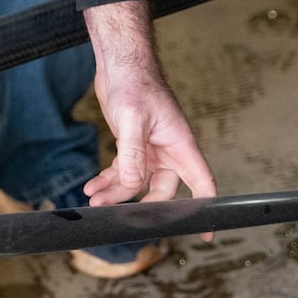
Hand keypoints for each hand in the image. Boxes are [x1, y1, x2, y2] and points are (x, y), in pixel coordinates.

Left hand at [81, 2, 216, 228]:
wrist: (120, 64)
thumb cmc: (135, 84)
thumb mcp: (132, 118)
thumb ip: (132, 152)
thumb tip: (131, 184)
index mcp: (180, 145)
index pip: (203, 183)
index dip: (205, 209)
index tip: (206, 234)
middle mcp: (169, 151)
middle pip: (163, 191)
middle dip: (140, 205)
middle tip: (115, 215)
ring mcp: (150, 149)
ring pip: (137, 183)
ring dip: (116, 194)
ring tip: (93, 200)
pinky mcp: (132, 145)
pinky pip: (123, 171)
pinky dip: (108, 180)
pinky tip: (91, 187)